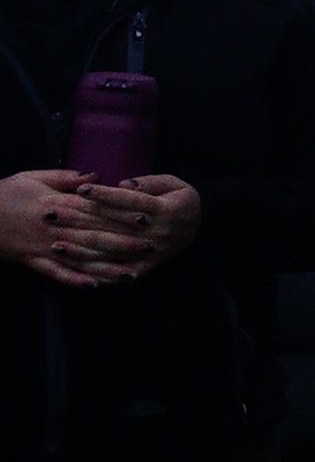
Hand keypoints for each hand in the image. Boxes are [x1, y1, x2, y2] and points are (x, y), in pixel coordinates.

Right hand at [0, 170, 143, 284]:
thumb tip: (97, 175)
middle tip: (153, 245)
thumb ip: (66, 177)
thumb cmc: (5, 193)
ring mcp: (43, 247)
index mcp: (56, 204)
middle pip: (95, 236)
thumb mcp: (32, 177)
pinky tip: (95, 286)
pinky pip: (56, 274)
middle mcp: (53, 228)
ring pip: (80, 259)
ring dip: (107, 266)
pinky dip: (74, 281)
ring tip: (134, 271)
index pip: (96, 210)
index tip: (147, 216)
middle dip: (125, 242)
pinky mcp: (33, 261)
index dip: (123, 214)